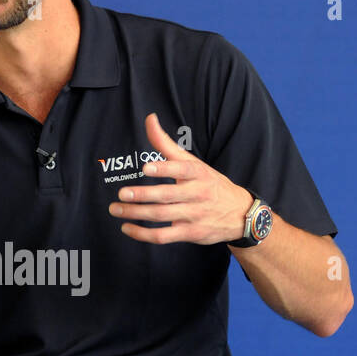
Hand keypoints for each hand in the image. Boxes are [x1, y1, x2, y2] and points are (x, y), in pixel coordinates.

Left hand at [108, 113, 251, 245]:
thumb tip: (150, 119)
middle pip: (167, 195)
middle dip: (143, 195)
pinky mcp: (190, 233)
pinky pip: (163, 236)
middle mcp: (197, 194)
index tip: (147, 168)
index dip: (165, 169)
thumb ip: (167, 143)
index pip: (182, 169)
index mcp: (198, 174)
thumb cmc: (210, 184)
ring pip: (162, 215)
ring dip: (137, 213)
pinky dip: (143, 234)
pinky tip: (127, 228)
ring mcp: (194, 215)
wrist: (240, 214)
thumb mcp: (193, 162)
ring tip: (116, 208)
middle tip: (123, 193)